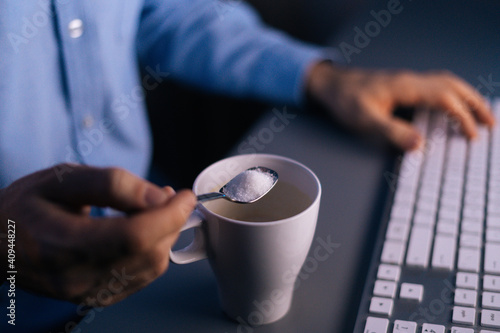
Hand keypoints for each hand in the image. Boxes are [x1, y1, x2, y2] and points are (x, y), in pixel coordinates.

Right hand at [0, 164, 195, 305]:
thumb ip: (112, 184)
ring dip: (165, 236)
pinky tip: (145, 231)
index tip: (184, 194)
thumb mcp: (62, 179)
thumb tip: (160, 196)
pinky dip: (153, 251)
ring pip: (151, 268)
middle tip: (169, 196)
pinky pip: (141, 277)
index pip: (134, 236)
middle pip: (148, 253)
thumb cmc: (27, 205)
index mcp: (62, 243)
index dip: (169, 215)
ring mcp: (86, 293)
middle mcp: (76, 277)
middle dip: (171, 222)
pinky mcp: (95, 298)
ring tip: (157, 209)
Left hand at [306, 62, 494, 149]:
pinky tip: (453, 105)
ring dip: (466, 97)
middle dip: (474, 104)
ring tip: (479, 114)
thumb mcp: (364, 120)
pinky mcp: (404, 85)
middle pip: (453, 86)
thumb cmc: (345, 101)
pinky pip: (437, 85)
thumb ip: (391, 132)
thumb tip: (419, 145)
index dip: (461, 117)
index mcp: (406, 87)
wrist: (331, 85)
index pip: (445, 98)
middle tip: (490, 123)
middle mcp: (411, 80)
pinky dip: (452, 94)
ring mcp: (408, 81)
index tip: (471, 136)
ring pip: (447, 82)